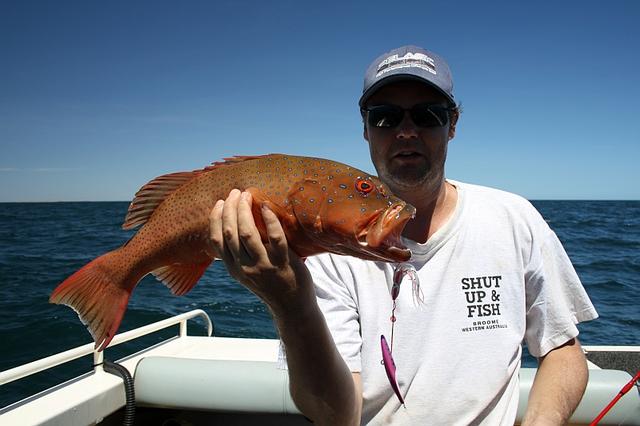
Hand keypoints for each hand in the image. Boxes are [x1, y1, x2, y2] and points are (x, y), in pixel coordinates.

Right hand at [208, 189, 313, 315]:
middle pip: (230, 233)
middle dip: (229, 209)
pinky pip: (275, 238)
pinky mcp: (283, 264)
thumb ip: (239, 253)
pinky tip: (266, 207)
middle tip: (235, 192)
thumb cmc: (270, 284)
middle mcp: (245, 268)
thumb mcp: (247, 272)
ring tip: (246, 195)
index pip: (217, 240)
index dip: (215, 219)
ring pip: (248, 234)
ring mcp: (264, 266)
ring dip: (244, 210)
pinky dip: (269, 220)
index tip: (219, 203)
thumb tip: (234, 222)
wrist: (292, 307)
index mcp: (234, 269)